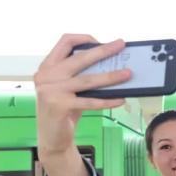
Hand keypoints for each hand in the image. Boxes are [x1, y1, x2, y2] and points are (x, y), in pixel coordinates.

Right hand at [35, 34, 130, 175]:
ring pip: (88, 80)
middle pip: (80, 58)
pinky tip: (121, 99)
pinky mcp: (60, 106)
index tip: (101, 42)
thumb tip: (111, 63)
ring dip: (111, 76)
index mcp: (48, 66)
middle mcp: (46, 75)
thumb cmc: (64, 108)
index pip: (64, 41)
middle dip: (104, 50)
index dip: (84, 38)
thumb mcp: (67, 87)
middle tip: (121, 45)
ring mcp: (51, 91)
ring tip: (128, 74)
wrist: (52, 137)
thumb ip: (79, 74)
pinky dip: (108, 100)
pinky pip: (91, 101)